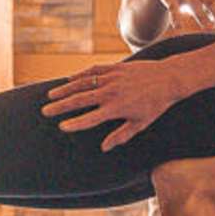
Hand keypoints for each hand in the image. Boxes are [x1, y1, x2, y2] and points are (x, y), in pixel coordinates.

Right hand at [41, 58, 187, 151]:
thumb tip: (104, 147)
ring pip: (82, 83)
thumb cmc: (155, 104)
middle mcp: (111, 92)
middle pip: (80, 99)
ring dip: (65, 89)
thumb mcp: (141, 123)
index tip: (62, 127)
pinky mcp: (114, 67)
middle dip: (61, 106)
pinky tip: (69, 80)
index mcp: (117, 108)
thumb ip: (121, 135)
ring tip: (50, 96)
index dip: (75, 124)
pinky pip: (93, 71)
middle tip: (46, 111)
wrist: (168, 78)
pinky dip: (79, 75)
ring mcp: (111, 78)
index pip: (91, 118)